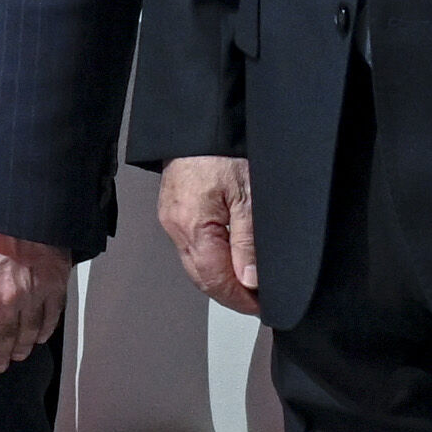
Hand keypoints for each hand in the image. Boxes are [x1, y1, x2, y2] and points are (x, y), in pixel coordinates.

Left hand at [0, 225, 74, 378]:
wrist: (11, 204)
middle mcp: (3, 303)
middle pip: (2, 341)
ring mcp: (31, 295)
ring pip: (28, 333)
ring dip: (21, 348)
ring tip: (17, 355)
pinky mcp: (53, 284)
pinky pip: (51, 316)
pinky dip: (45, 330)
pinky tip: (39, 337)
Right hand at [157, 155, 260, 313]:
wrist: (200, 123)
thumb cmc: (223, 151)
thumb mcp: (248, 196)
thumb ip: (248, 242)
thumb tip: (249, 279)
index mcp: (193, 227)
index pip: (215, 280)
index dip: (239, 299)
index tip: (260, 307)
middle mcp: (176, 228)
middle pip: (201, 278)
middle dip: (229, 294)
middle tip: (256, 302)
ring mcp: (171, 220)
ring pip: (195, 265)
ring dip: (219, 279)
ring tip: (246, 284)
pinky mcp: (172, 212)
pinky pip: (190, 247)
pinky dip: (210, 260)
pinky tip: (227, 259)